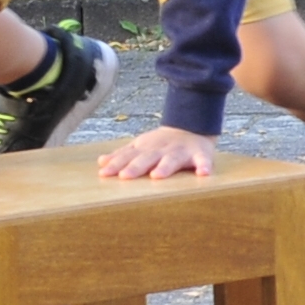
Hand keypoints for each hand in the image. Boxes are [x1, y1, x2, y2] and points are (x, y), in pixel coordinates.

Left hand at [97, 125, 215, 181]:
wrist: (191, 127)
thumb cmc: (162, 144)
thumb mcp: (141, 146)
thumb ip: (122, 155)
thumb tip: (101, 161)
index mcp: (146, 149)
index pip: (128, 156)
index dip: (116, 164)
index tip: (104, 173)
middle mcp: (161, 150)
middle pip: (147, 158)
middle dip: (135, 167)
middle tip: (124, 176)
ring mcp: (180, 152)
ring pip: (172, 160)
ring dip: (165, 167)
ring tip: (157, 176)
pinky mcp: (200, 154)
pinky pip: (203, 160)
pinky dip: (204, 165)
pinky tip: (203, 173)